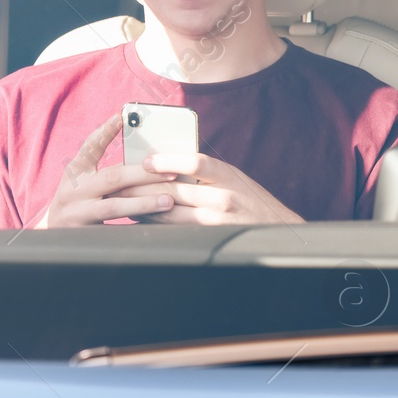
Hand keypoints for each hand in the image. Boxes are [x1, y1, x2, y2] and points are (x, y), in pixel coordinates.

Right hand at [35, 112, 178, 227]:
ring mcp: (77, 213)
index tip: (120, 116)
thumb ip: (109, 171)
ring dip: (143, 203)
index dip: (104, 131)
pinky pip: (115, 230)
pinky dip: (135, 226)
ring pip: (113, 207)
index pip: (89, 147)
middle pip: (112, 177)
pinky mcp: (83, 234)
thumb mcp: (85, 182)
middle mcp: (73, 190)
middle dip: (143, 174)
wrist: (52, 235)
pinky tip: (155, 224)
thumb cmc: (80, 202)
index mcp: (75, 172)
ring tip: (168, 201)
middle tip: (170, 171)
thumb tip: (148, 159)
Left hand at [115, 149, 305, 225]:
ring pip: (169, 212)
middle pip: (174, 189)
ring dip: (144, 206)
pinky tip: (143, 217)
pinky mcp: (210, 236)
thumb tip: (167, 166)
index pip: (194, 162)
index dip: (167, 161)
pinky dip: (156, 221)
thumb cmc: (250, 200)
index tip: (146, 161)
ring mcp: (216, 219)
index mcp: (228, 175)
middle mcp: (223, 196)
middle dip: (143, 186)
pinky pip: (175, 229)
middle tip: (121, 183)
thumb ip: (206, 173)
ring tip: (126, 201)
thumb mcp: (233, 178)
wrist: (276, 229)